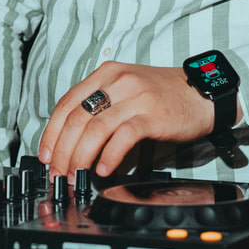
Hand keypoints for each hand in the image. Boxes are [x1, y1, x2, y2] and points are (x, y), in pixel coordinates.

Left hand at [38, 61, 238, 178]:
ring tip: (76, 175)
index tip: (46, 154)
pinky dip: (109, 156)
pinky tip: (103, 169)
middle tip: (58, 173)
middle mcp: (118, 81)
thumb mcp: (126, 88)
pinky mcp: (152, 115)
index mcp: (107, 73)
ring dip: (80, 157)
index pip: (67, 102)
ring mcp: (136, 97)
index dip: (51, 132)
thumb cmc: (163, 94)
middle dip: (62, 150)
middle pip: (77, 118)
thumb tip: (71, 138)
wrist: (202, 92)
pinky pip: (123, 136)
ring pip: (95, 129)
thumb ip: (101, 104)